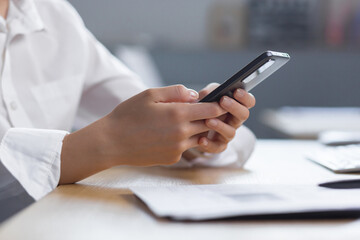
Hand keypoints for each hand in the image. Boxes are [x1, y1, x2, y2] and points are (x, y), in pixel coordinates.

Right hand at [60, 85, 225, 183]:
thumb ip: (176, 92)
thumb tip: (194, 95)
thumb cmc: (128, 115)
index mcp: (178, 114)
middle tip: (209, 109)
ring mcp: (178, 148)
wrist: (112, 142)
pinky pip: (185, 147)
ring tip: (187, 120)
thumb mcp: (150, 94)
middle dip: (211, 117)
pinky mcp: (172, 158)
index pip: (212, 110)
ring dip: (198, 129)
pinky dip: (184, 139)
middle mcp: (182, 133)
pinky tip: (170, 133)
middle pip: (209, 124)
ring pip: (199, 137)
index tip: (223, 101)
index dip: (220, 105)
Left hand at [192, 83, 255, 153]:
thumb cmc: (203, 107)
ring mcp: (227, 134)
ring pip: (231, 132)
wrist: (193, 127)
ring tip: (208, 120)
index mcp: (236, 107)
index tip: (236, 91)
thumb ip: (209, 92)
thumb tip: (208, 93)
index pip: (249, 102)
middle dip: (234, 107)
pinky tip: (202, 139)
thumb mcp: (206, 96)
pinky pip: (216, 147)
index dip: (245, 97)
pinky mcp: (218, 146)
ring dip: (220, 126)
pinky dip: (209, 144)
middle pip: (243, 115)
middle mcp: (235, 121)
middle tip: (223, 101)